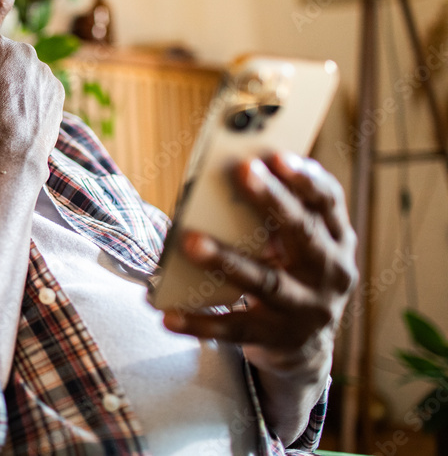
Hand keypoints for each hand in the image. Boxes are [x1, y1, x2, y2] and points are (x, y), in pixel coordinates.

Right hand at [0, 28, 64, 169]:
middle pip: (4, 63)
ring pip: (23, 78)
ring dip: (14, 92)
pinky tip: (17, 122)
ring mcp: (45, 74)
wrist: (5, 154)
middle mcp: (27, 52)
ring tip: (0, 117)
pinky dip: (31, 105)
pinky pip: (41, 94)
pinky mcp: (58, 95)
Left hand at [162, 153, 357, 442]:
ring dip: (226, 259)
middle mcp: (329, 274)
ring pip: (265, 281)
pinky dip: (198, 321)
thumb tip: (229, 178)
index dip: (307, 178)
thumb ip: (275, 215)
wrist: (306, 349)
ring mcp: (304, 310)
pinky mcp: (274, 339)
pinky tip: (166, 313)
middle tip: (242, 169)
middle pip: (302, 233)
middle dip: (273, 200)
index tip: (279, 155)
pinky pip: (232, 328)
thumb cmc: (292, 272)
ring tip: (189, 240)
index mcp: (336, 240)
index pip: (328, 202)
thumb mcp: (298, 244)